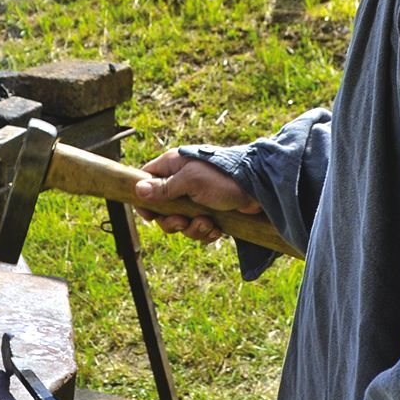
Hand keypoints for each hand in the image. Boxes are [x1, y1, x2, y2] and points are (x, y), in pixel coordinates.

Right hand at [134, 149, 260, 244]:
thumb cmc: (224, 178)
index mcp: (174, 167)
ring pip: (181, 223)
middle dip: (173, 222)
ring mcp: (197, 198)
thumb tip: (138, 189)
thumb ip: (164, 187)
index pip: (146, 181)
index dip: (145, 201)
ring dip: (193, 229)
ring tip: (208, 223)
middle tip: (183, 222)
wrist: (260, 189)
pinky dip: (206, 232)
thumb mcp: (191, 181)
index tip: (150, 216)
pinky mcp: (211, 212)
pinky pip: (199, 229)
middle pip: (162, 210)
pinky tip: (217, 229)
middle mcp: (183, 182)